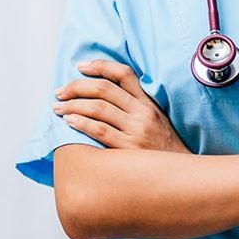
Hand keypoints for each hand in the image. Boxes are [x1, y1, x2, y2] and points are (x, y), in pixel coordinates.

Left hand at [52, 60, 189, 152]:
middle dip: (77, 87)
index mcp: (148, 102)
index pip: (124, 73)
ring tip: (58, 108)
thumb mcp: (156, 119)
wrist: (180, 173)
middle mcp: (143, 112)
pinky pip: (100, 131)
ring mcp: (137, 130)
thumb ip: (136, 106)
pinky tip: (69, 121)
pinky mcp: (130, 148)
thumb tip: (104, 94)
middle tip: (59, 92)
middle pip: (104, 89)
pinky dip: (82, 123)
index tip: (81, 66)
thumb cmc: (163, 148)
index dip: (100, 66)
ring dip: (73, 105)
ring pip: (98, 108)